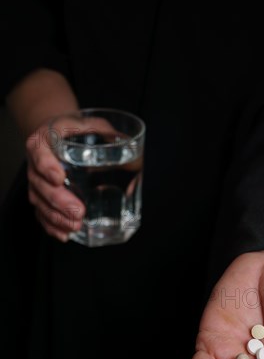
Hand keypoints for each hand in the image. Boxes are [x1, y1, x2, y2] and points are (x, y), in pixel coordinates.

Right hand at [25, 115, 121, 241]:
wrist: (58, 136)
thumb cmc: (75, 130)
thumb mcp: (89, 123)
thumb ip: (105, 131)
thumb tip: (132, 145)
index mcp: (44, 140)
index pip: (39, 152)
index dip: (46, 166)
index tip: (59, 177)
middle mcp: (35, 163)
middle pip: (41, 184)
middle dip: (59, 200)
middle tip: (78, 211)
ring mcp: (37, 182)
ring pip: (40, 202)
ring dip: (56, 217)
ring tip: (75, 226)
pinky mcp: (41, 197)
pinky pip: (41, 214)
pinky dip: (52, 226)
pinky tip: (65, 234)